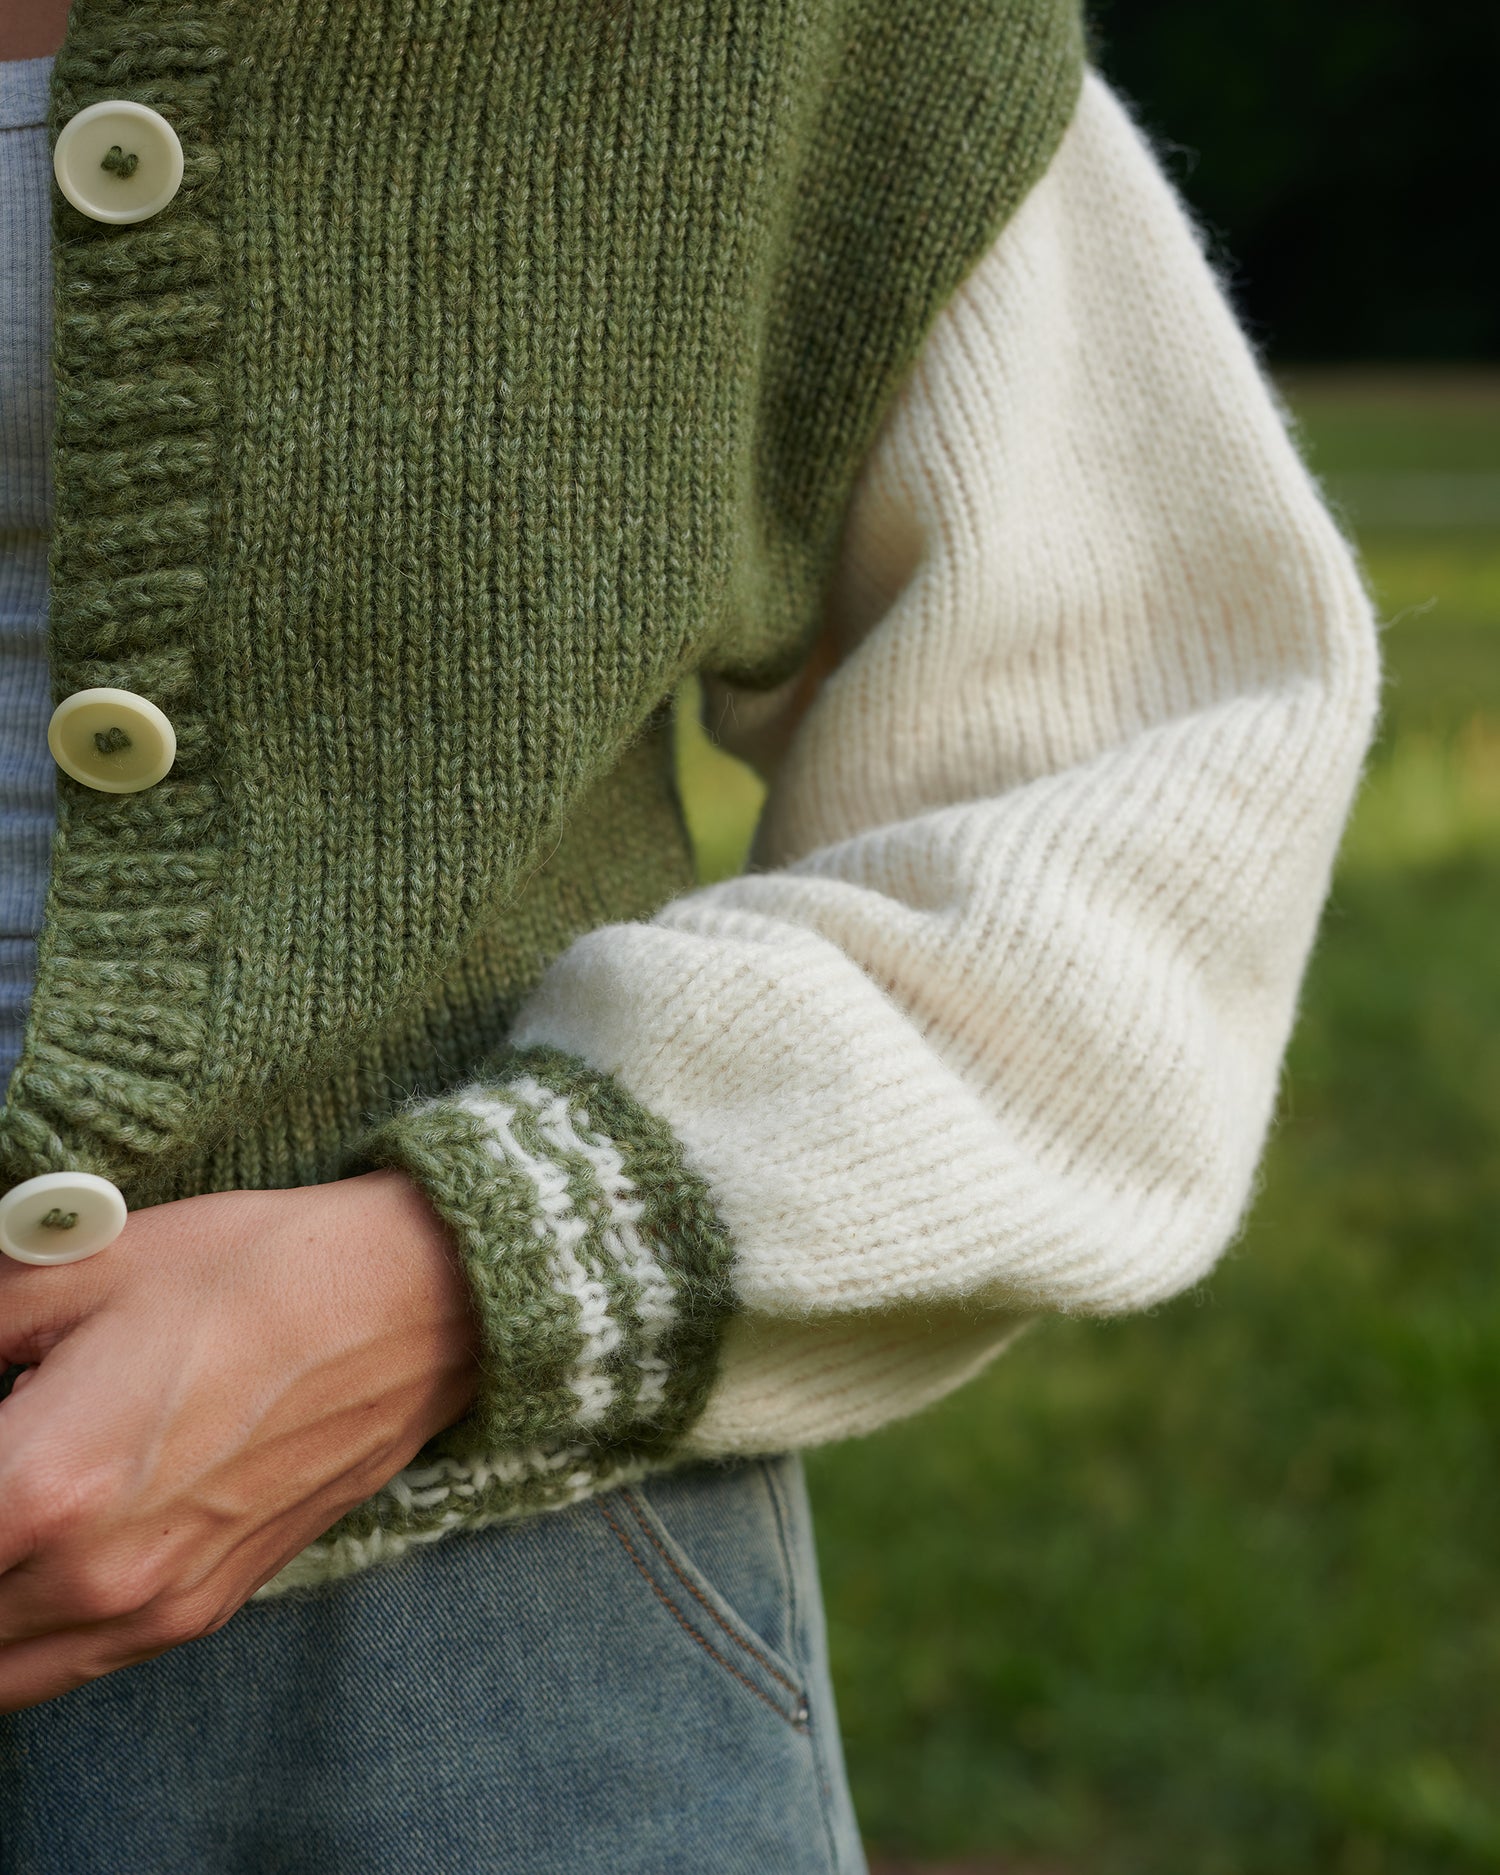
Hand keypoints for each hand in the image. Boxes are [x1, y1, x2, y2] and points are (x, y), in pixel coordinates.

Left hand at [0, 1170, 479, 1711]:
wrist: (412, 1305)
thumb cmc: (254, 1271)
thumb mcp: (80, 1266)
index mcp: (44, 1483)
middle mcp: (92, 1575)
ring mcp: (153, 1608)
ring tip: (7, 1514)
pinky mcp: (202, 1611)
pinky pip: (65, 1666)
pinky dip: (21, 1631)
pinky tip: (36, 1551)